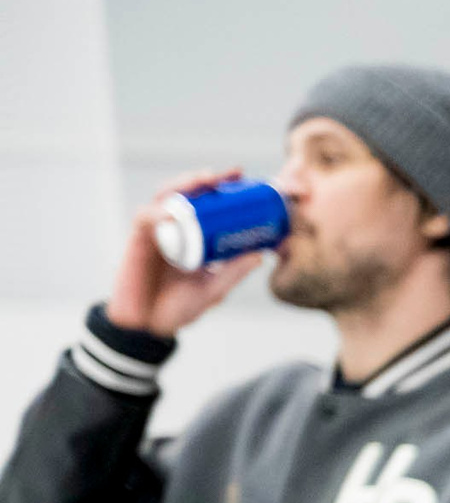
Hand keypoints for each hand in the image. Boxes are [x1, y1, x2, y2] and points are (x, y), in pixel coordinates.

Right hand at [106, 171, 264, 338]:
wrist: (149, 327)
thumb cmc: (179, 307)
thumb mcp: (213, 291)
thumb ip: (232, 274)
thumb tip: (259, 255)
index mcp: (193, 236)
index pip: (205, 205)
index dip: (221, 189)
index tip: (242, 177)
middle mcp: (174, 229)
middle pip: (185, 194)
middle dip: (203, 179)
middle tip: (225, 174)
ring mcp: (155, 232)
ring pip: (165, 198)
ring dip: (183, 186)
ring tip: (203, 181)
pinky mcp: (137, 241)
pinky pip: (146, 220)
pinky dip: (159, 213)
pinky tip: (172, 213)